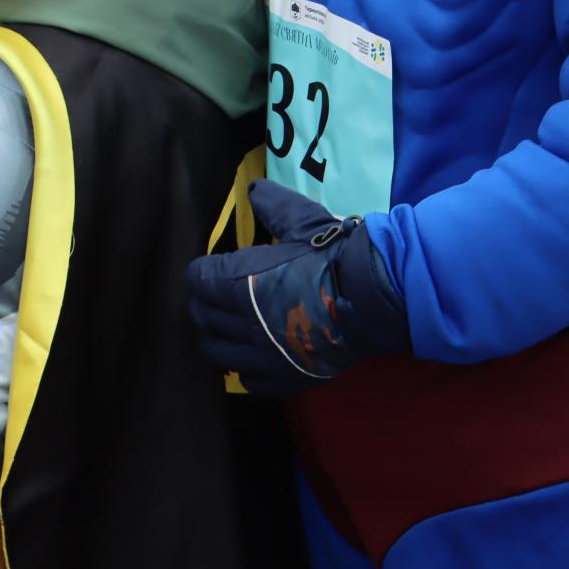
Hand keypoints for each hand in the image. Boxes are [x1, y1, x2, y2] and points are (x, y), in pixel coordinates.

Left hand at [183, 180, 409, 394]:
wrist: (372, 299)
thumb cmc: (334, 257)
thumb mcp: (302, 222)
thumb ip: (273, 206)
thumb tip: (254, 189)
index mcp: (238, 282)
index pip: (196, 279)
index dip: (201, 271)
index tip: (211, 268)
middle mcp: (242, 322)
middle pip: (201, 315)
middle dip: (204, 302)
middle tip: (216, 296)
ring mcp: (261, 356)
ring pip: (216, 351)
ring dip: (218, 336)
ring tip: (229, 328)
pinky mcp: (282, 379)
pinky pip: (247, 380)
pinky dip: (246, 368)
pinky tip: (256, 356)